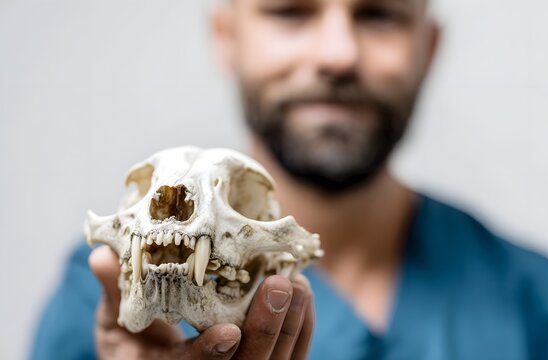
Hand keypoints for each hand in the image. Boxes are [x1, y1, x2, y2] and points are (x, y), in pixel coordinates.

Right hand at [89, 246, 313, 359]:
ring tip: (297, 282)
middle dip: (266, 331)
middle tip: (280, 285)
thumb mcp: (114, 322)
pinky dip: (300, 328)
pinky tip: (304, 293)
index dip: (208, 355)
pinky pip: (291, 358)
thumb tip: (101, 254)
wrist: (152, 359)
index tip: (229, 330)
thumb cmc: (132, 341)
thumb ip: (115, 292)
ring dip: (289, 325)